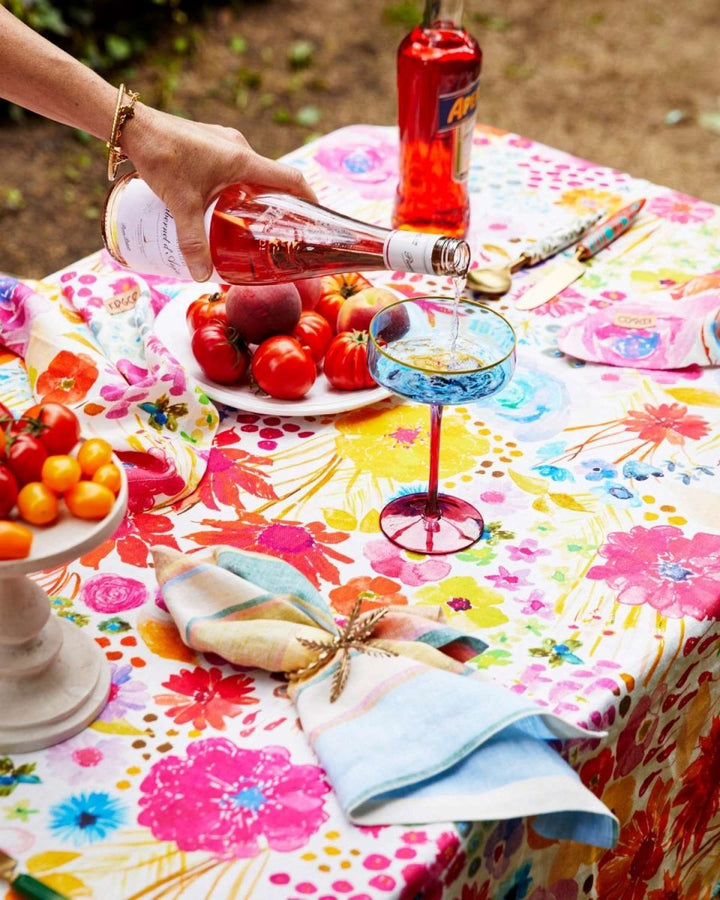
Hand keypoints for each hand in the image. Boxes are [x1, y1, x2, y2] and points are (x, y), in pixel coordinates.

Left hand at [123, 105, 317, 280]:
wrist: (133, 126)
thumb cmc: (161, 157)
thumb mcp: (180, 204)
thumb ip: (192, 241)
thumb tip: (202, 277)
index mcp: (243, 160)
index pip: (291, 179)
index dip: (309, 199)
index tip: (317, 219)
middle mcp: (239, 148)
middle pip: (271, 179)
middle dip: (278, 205)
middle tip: (278, 231)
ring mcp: (225, 143)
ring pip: (251, 174)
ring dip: (255, 196)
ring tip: (249, 223)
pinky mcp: (211, 143)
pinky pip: (235, 167)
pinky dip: (237, 186)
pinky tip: (221, 203)